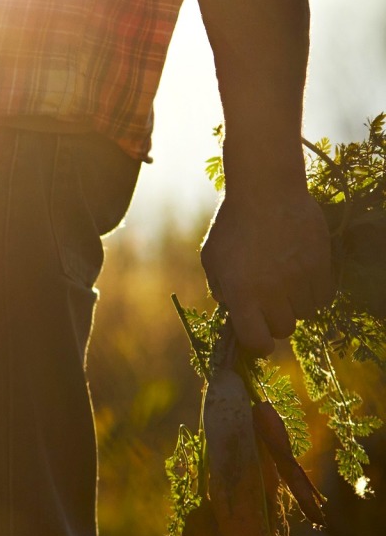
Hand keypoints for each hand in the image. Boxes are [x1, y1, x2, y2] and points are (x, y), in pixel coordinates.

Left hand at [200, 154, 334, 354]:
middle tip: (269, 304)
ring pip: (305, 314)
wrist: (266, 191)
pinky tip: (302, 278)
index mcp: (241, 293)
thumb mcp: (212, 258)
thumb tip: (233, 312)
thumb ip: (221, 289)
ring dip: (295, 306)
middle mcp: (272, 291)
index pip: (255, 339)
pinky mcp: (321, 266)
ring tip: (284, 284)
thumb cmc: (233, 224)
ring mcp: (299, 279)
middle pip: (283, 330)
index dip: (256, 344)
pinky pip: (323, 297)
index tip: (257, 339)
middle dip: (274, 321)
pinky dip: (314, 293)